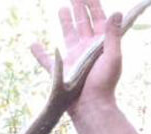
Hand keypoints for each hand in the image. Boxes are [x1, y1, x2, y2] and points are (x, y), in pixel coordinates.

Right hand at [31, 0, 125, 116]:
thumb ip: (113, 35)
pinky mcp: (60, 70)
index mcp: (99, 44)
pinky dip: (39, 52)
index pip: (97, 19)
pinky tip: (33, 44)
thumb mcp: (113, 56)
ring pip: (67, 34)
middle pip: (82, 22)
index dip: (93, 5)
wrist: (91, 106)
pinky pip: (47, 59)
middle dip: (79, 7)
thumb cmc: (105, 83)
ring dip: (65, 21)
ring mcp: (73, 57)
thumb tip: (117, 12)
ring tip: (62, 8)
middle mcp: (86, 48)